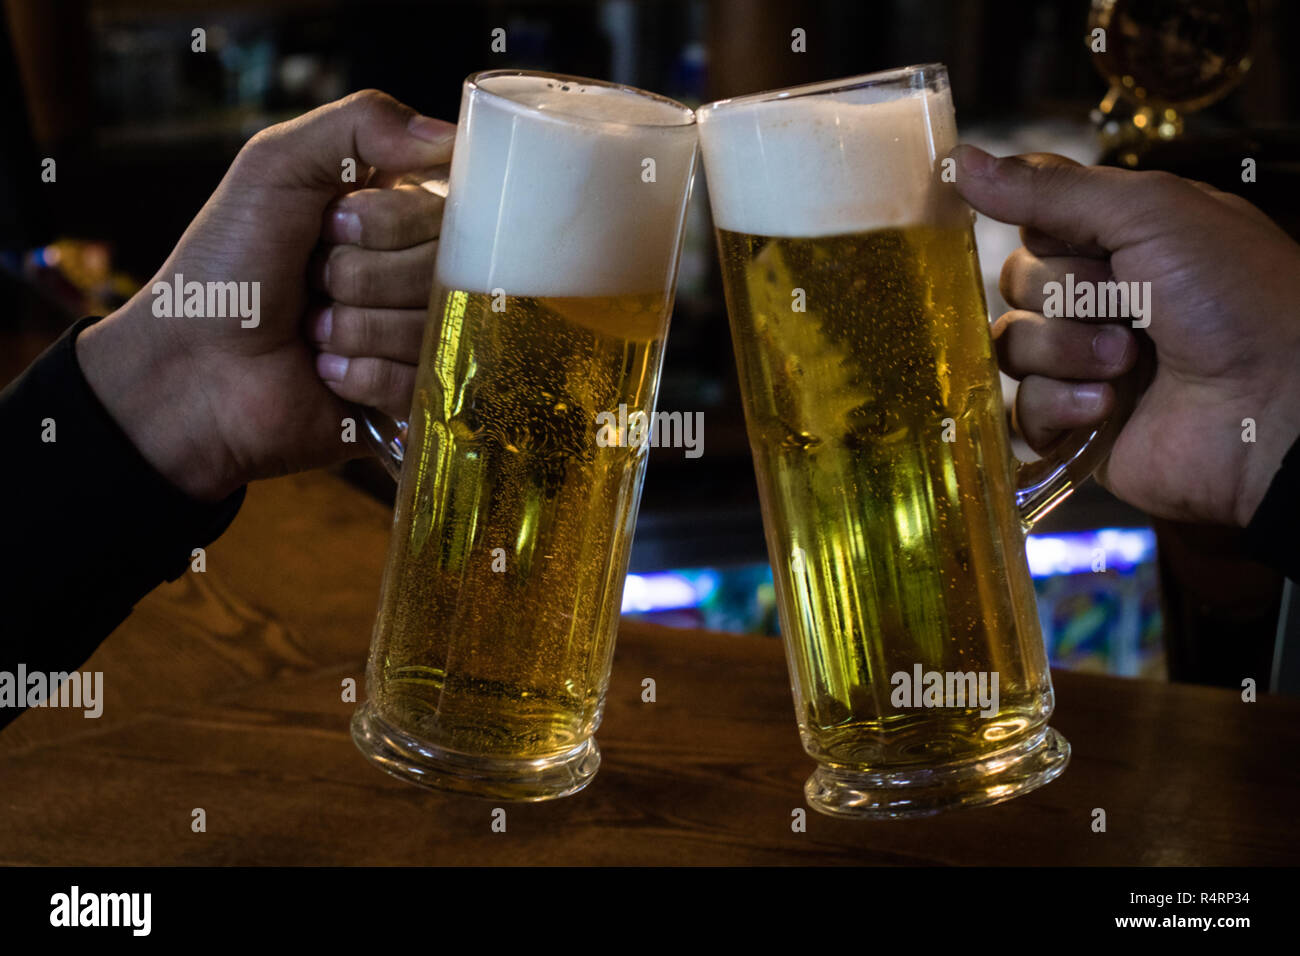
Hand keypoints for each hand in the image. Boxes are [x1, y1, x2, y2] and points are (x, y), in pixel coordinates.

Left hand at [75, 90, 453, 500]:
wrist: (189, 367)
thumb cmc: (227, 265)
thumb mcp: (276, 167)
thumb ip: (361, 124)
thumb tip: (450, 134)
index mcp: (396, 217)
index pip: (449, 209)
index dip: (389, 222)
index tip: (332, 226)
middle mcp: (416, 276)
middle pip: (445, 271)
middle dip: (363, 278)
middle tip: (314, 284)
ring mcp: (418, 340)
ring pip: (433, 328)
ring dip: (356, 330)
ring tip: (313, 332)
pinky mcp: (411, 400)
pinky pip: (420, 381)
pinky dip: (362, 376)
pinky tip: (326, 374)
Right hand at [953, 147, 1299, 527]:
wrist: (1276, 404)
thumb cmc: (1235, 297)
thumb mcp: (1149, 212)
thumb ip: (1050, 187)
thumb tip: (959, 160)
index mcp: (1121, 241)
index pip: (1032, 225)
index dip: (1041, 232)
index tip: (1070, 239)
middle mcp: (1100, 299)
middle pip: (1014, 284)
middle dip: (1064, 295)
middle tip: (1127, 306)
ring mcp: (1084, 365)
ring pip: (1012, 346)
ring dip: (1065, 350)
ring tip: (1128, 362)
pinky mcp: (1076, 425)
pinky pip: (1021, 410)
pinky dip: (1060, 404)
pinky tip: (1108, 405)